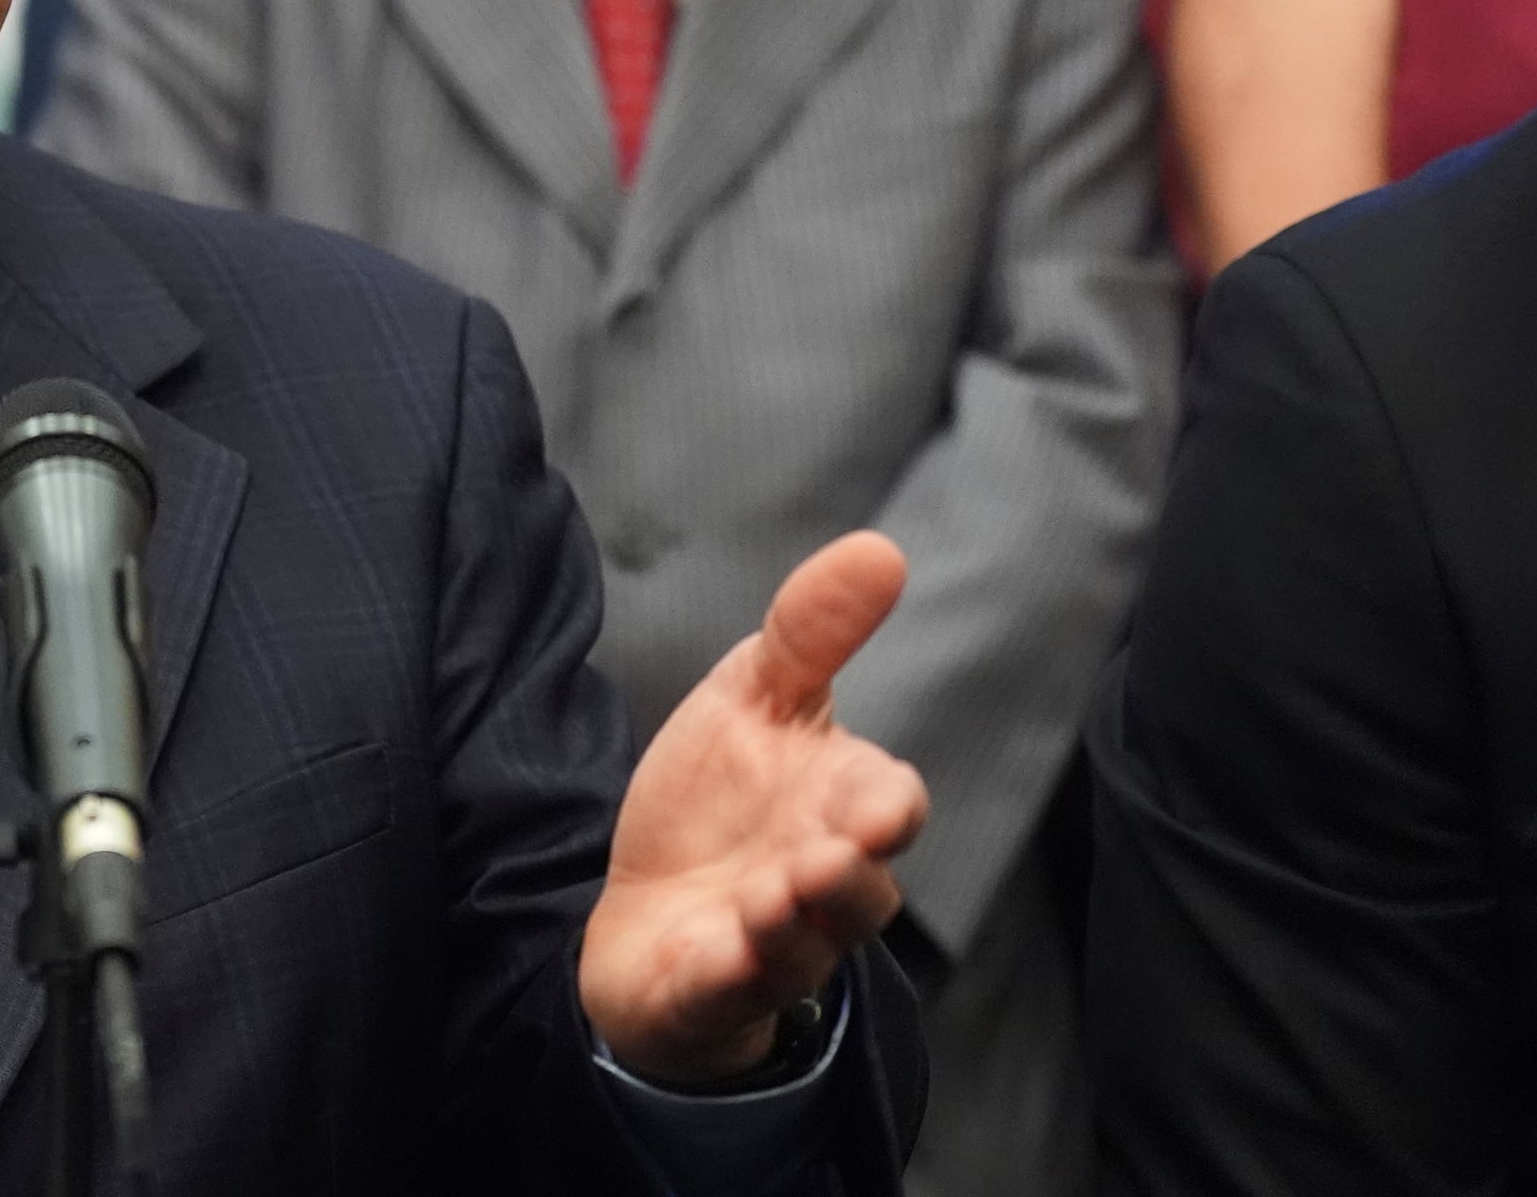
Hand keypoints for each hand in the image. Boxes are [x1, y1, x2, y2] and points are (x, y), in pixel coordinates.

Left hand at [579, 532, 930, 1084]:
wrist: (647, 910)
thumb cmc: (720, 802)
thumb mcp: (754, 699)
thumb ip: (812, 633)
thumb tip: (881, 548)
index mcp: (839, 809)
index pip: (888, 808)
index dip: (886, 807)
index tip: (880, 805)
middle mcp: (820, 886)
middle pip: (862, 891)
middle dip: (850, 875)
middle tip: (826, 854)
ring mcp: (770, 945)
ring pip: (805, 948)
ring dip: (792, 923)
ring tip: (773, 894)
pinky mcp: (711, 989)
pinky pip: (727, 990)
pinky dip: (726, 972)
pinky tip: (715, 949)